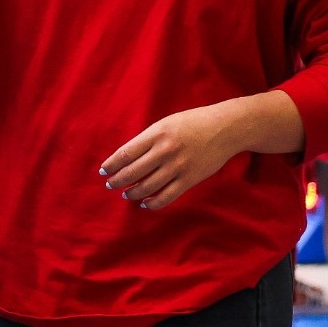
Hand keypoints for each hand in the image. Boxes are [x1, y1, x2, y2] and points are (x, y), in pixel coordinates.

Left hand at [101, 97, 275, 210]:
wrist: (225, 128)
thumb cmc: (192, 123)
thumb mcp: (166, 123)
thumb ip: (147, 139)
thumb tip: (127, 158)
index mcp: (156, 133)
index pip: (125, 153)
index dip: (111, 165)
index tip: (103, 171)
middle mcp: (165, 151)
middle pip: (132, 172)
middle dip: (117, 181)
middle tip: (110, 185)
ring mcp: (178, 167)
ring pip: (147, 187)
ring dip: (132, 193)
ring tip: (125, 194)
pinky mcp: (190, 179)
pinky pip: (167, 196)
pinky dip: (153, 203)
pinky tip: (145, 203)